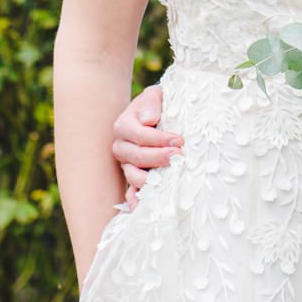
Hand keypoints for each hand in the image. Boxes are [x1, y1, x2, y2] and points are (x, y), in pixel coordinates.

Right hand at [111, 84, 182, 208]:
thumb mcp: (155, 95)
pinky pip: (131, 191)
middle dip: (158, 158)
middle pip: (136, 157)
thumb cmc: (158, 105)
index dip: (159, 139)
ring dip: (151, 179)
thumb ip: (151, 101)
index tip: (179, 140)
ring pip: (133, 175)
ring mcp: (127, 164)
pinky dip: (136, 200)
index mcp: (124, 125)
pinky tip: (144, 207)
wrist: (158, 115)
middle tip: (180, 156)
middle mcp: (121, 146)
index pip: (139, 135)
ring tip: (169, 179)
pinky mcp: (135, 176)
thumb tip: (149, 120)